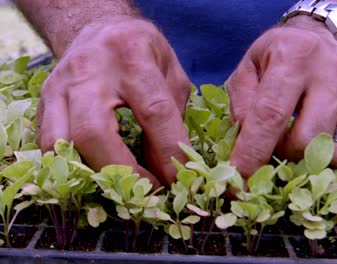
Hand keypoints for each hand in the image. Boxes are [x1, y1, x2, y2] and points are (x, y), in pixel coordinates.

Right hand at [36, 17, 190, 186]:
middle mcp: (90, 69)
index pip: (153, 112)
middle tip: (146, 188)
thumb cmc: (143, 53)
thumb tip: (167, 168)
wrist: (100, 30)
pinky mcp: (44, 100)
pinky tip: (95, 170)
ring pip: (61, 142)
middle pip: (92, 131)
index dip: (166, 152)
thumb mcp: (171, 76)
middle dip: (121, 170)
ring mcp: (59, 85)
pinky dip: (72, 165)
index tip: (175, 179)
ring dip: (92, 173)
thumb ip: (172, 119)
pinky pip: (48, 143)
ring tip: (120, 184)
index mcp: (132, 56)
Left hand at [227, 16, 336, 180]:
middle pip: (306, 141)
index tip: (239, 185)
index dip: (253, 154)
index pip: (270, 116)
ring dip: (314, 163)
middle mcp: (332, 73)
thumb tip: (246, 145)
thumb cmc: (279, 58)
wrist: (322, 39)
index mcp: (293, 58)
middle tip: (277, 146)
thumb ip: (241, 105)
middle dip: (284, 157)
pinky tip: (333, 169)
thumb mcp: (249, 68)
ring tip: (303, 147)